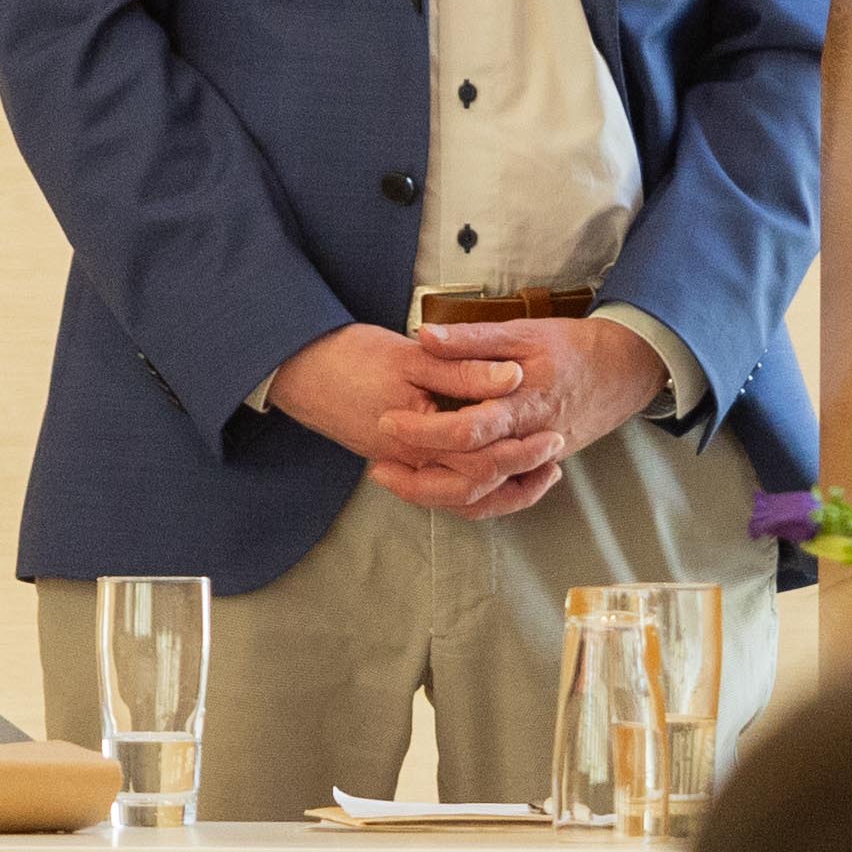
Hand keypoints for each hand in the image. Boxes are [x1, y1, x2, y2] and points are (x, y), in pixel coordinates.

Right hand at [267, 325, 559, 519]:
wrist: (296, 368)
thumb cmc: (349, 357)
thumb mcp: (411, 357)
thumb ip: (463, 369)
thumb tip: (510, 377)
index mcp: (417, 436)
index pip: (481, 457)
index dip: (521, 448)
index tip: (553, 431)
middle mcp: (410, 461)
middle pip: (476, 484)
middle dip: (519, 472)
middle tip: (555, 449)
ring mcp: (402, 464)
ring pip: (460, 495)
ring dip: (501, 486)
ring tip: (538, 468)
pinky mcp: (398, 459)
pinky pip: (442, 488)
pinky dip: (475, 485)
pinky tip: (496, 467)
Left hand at [401, 316, 667, 519]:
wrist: (626, 370)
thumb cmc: (574, 346)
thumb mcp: (523, 331)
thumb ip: (472, 338)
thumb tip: (424, 336)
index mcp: (523, 404)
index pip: (469, 431)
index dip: (425, 430)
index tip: (388, 422)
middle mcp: (528, 441)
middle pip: (471, 478)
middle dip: (420, 480)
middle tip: (379, 468)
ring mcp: (534, 460)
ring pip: (484, 497)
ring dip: (437, 496)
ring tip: (398, 482)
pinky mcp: (537, 467)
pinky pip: (500, 497)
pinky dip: (468, 500)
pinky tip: (438, 490)